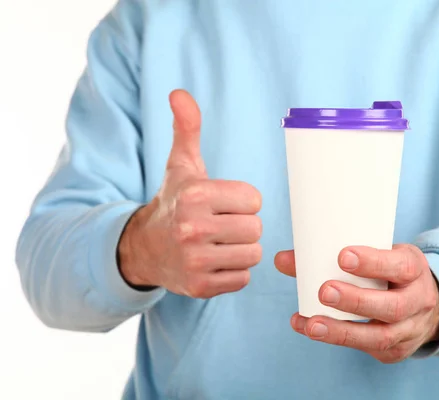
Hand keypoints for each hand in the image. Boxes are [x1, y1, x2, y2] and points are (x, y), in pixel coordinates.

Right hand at [118, 90, 262, 297]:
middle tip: (221, 225)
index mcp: (195, 194)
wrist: (144, 247)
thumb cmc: (174, 201)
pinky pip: (242, 279)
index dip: (243, 201)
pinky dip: (233, 272)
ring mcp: (194, 261)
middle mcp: (192, 228)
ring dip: (241, 249)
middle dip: (243, 226)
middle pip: (256, 229)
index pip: (254, 200)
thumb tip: (179, 93)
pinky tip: (214, 262)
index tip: (223, 203)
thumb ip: (187, 128)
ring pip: (252, 254)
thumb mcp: (181, 164)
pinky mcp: (199, 287)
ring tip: (218, 243)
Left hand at [275, 244, 438, 362]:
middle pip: (392, 306)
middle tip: (324, 291)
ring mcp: (409, 330)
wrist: (424, 305)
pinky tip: (310, 328)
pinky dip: (336, 338)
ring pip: (380, 336)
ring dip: (341, 330)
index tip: (343, 256)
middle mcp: (418, 301)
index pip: (400, 266)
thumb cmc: (390, 272)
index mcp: (414, 269)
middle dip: (356, 301)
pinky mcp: (394, 350)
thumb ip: (336, 255)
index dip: (373, 263)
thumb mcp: (377, 254)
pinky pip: (366, 348)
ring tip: (311, 324)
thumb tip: (282, 260)